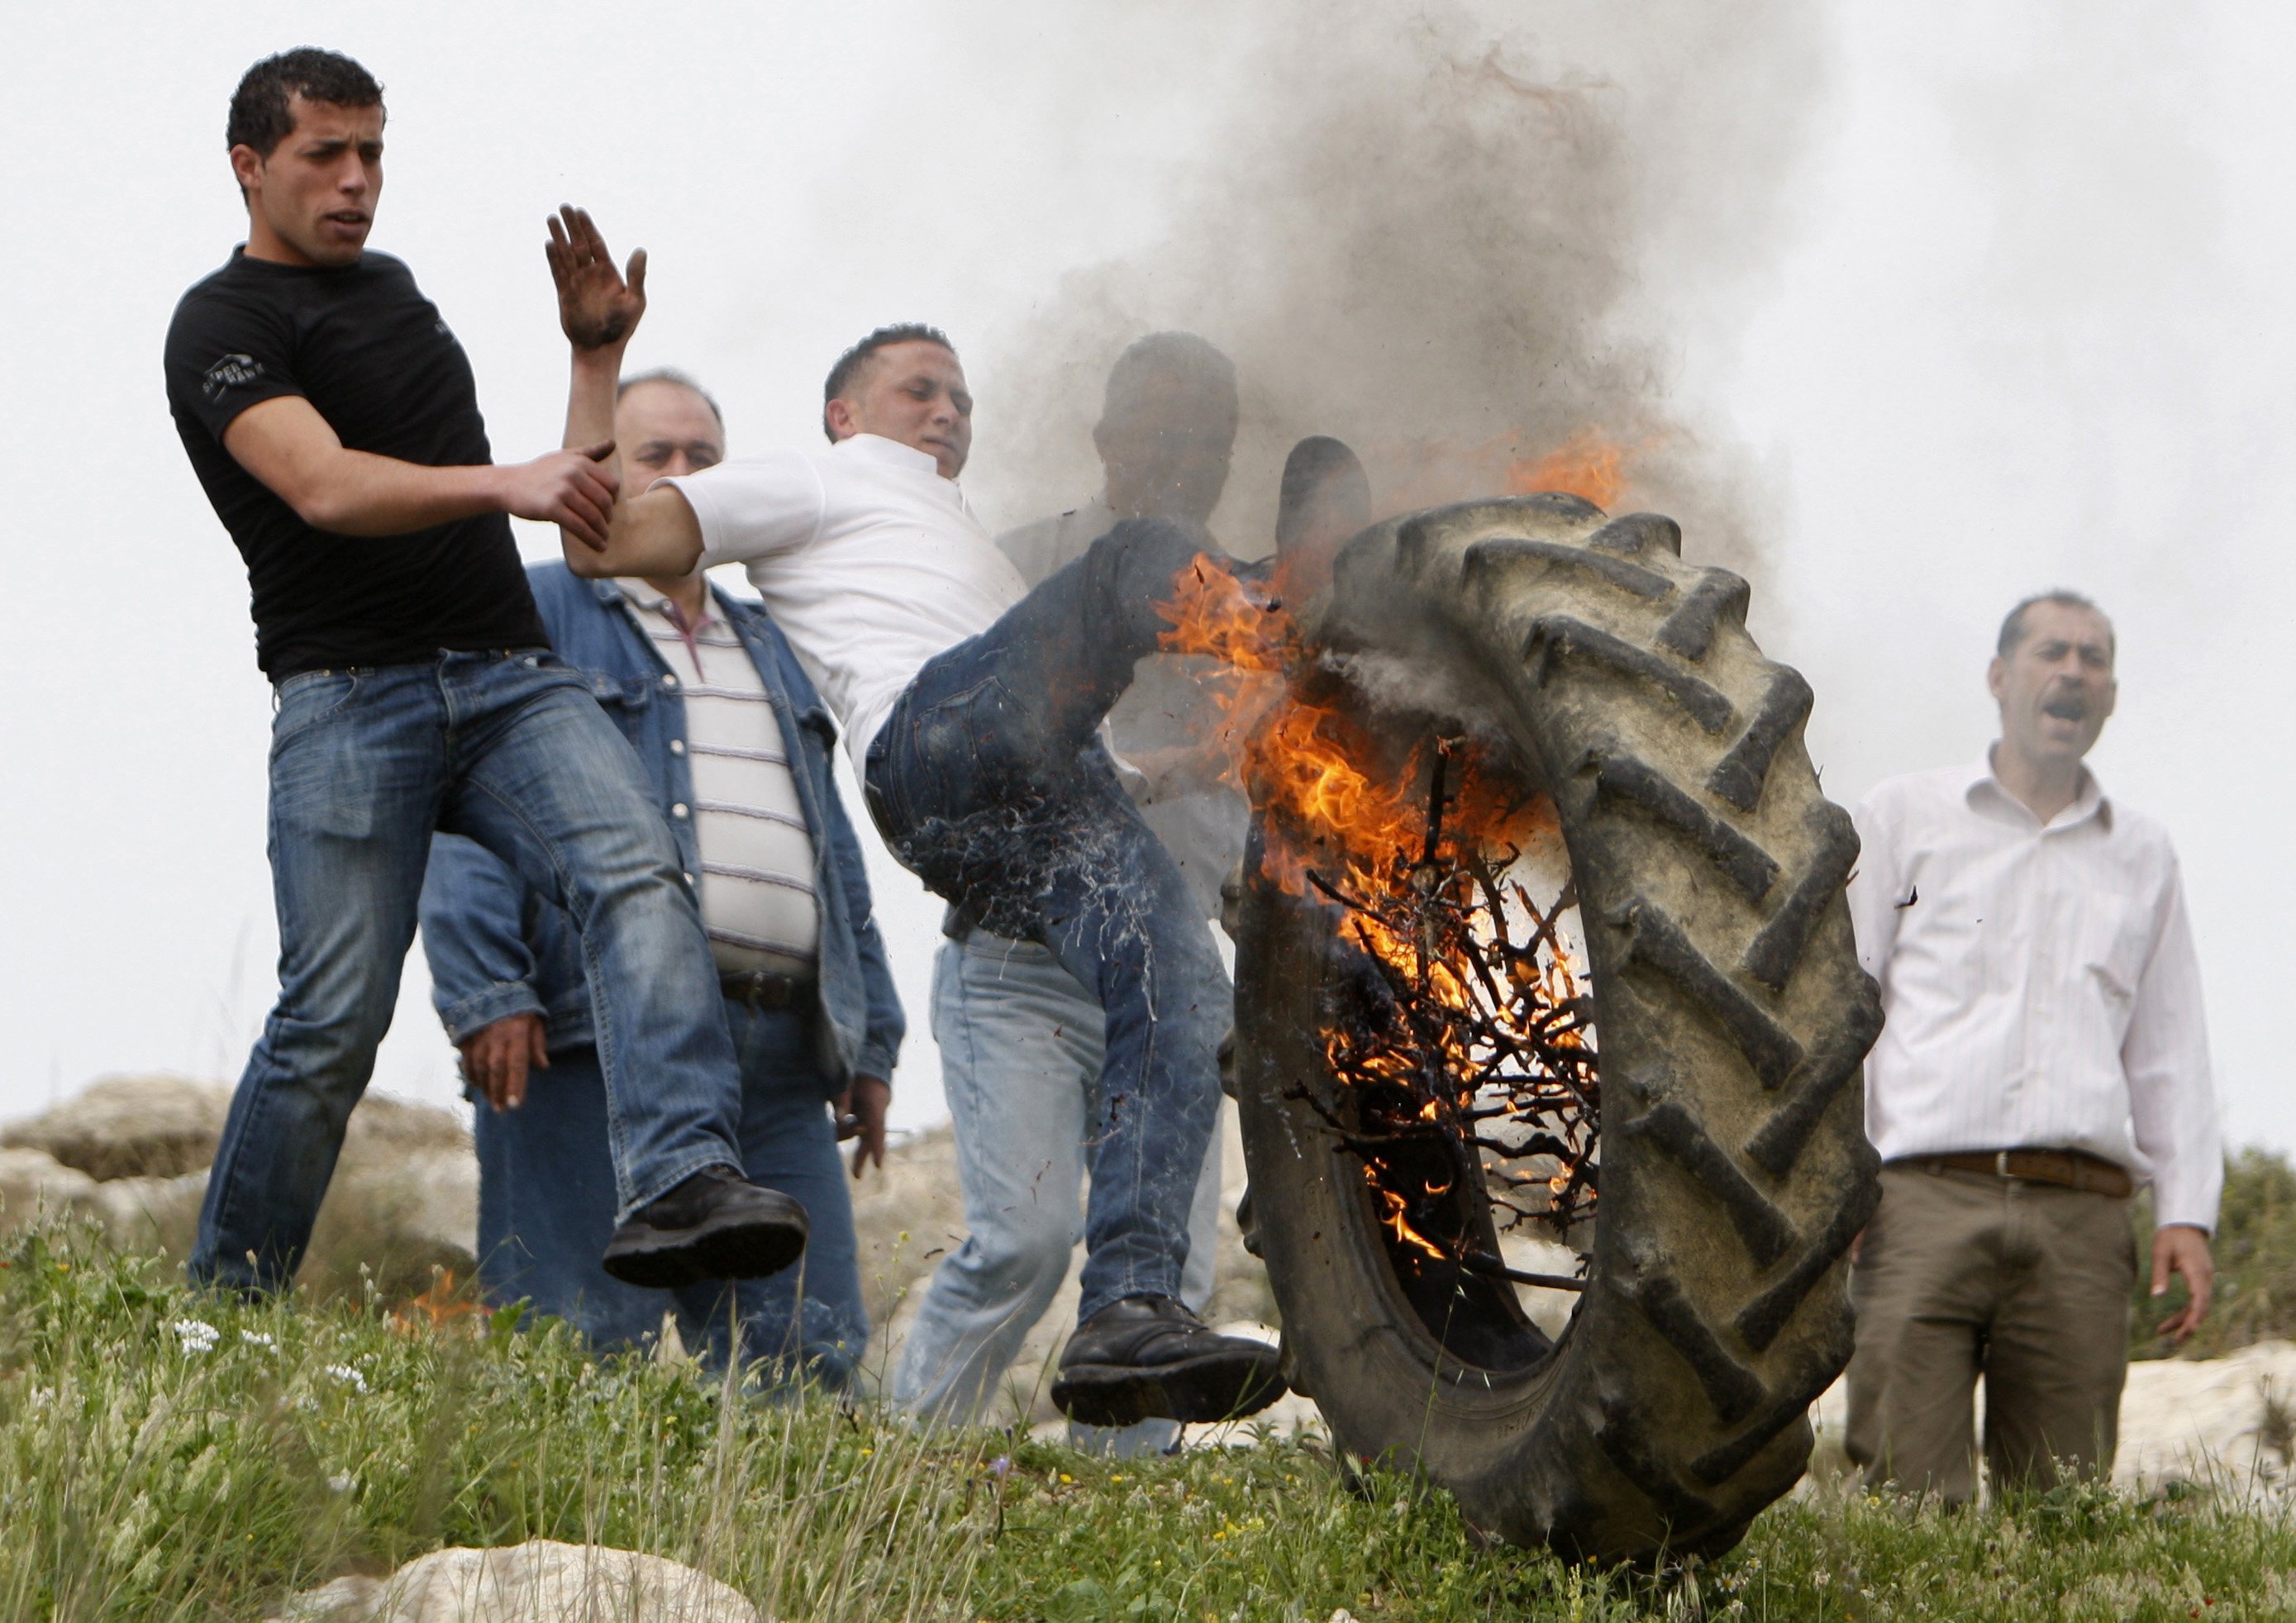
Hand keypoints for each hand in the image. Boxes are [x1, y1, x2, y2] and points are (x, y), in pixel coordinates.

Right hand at [459, 1011, 548, 1113]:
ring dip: (485, 1087)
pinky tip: (477, 1085)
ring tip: (492, 1101)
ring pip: (480, 1068)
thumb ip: (538, 1043)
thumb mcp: (535, 1020)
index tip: (515, 1105)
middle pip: (497, 1069)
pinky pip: (467, 1060)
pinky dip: (471, 1075)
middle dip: (499, 1092)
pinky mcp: (467, 1037)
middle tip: (502, 1110)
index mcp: (517, 1033)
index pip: (517, 1064)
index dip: (516, 1085)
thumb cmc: (519, 1008)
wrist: (490, 990)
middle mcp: (497, 1037)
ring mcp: (480, 1038)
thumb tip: (543, 1067)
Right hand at [501, 441, 618, 549]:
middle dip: (608, 517)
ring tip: (604, 539)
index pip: (611, 484)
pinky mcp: (551, 508)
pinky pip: (579, 527)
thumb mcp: (564, 456)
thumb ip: (589, 452)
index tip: (609, 508)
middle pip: (604, 501)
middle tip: (605, 525)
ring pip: (593, 516)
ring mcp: (562, 491)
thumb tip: (612, 443)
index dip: (613, 499)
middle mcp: (573, 474)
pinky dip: (592, 539)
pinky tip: (599, 546)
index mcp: (579, 462)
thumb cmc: (539, 472)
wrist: (508, 484)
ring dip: (602, 531)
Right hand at [546, 206, 646, 349]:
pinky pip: (558, 272)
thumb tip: (641, 250)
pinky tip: (549, 243)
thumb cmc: (622, 327)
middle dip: (572, 226)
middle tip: (563, 207)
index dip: (588, 228)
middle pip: (579, 245)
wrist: (602, 349)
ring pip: (566, 255)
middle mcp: (591, 275)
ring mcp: (576, 283)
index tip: (580, 211)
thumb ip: (636, 275)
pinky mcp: (565, 294)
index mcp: (608, 273)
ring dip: (559, 237)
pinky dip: (554, 258)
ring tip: (551, 218)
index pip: (596, 244)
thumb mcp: (635, 301)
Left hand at [833, 1076, 890, 1179]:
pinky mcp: (869, 1111)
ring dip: (847, 1133)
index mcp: (875, 1104)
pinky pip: (859, 1124)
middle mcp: (878, 1110)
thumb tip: (838, 1120)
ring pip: (862, 1132)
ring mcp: (874, 1111)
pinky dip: (849, 1126)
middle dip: (863, 1156)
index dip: (876, 1148)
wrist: (873, 1057)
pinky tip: (842, 1119)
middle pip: (871, 1136)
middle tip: (858, 1176)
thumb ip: (842, 1101)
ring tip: (836, 1125)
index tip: (878, 1165)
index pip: (876, 1129)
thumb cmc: (859, 1069)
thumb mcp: (847, 1083)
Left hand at [2152, 1223, 2213, 1342]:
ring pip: (2198, 1306)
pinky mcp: (2201, 1280)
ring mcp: (2205, 1279)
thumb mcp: (2160, 1253)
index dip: (2195, 1316)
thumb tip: (2157, 1296)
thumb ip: (2160, 1274)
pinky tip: (2172, 1322)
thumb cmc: (2170, 1236)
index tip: (2188, 1330)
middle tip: (2175, 1341)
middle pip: (2201, 1307)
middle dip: (2189, 1325)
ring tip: (2162, 1332)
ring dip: (2184, 1320)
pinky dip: (2186, 1312)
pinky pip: (2196, 1301)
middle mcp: (2206, 1278)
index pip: (2200, 1299)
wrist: (2184, 1223)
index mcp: (2198, 1271)